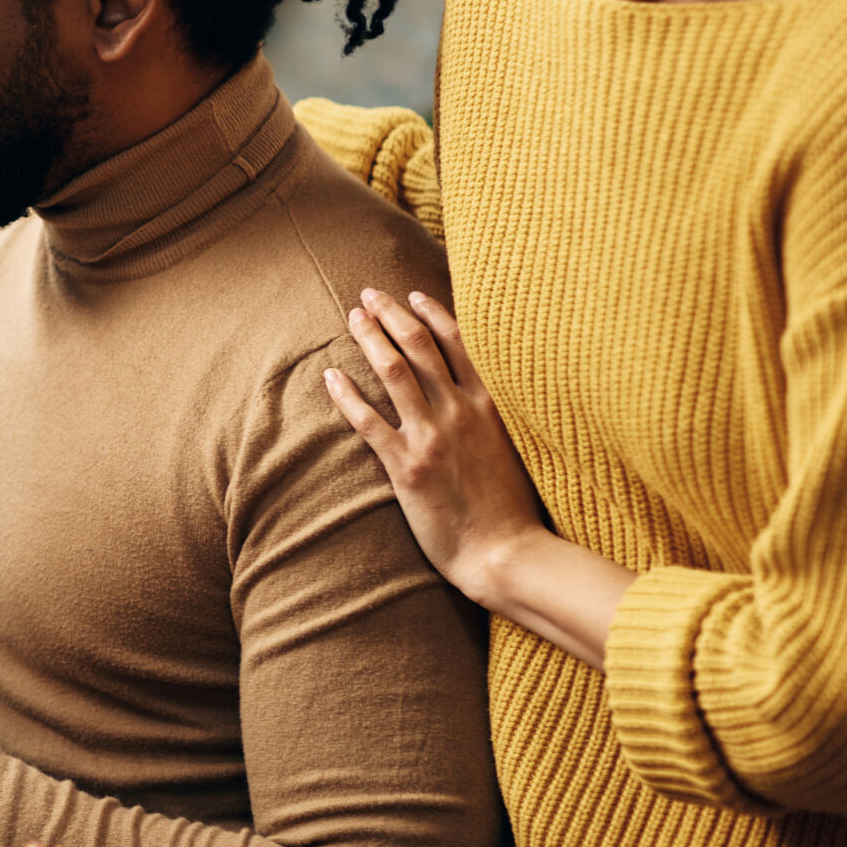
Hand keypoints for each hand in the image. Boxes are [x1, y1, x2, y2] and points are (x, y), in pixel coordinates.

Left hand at [323, 288, 633, 666]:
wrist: (507, 552)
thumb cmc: (513, 507)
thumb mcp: (515, 447)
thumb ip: (497, 416)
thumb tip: (483, 393)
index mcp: (491, 404)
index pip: (459, 342)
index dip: (432, 313)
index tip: (412, 294)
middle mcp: (461, 412)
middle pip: (419, 346)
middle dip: (391, 314)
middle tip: (369, 294)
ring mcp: (432, 437)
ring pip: (393, 371)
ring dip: (369, 337)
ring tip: (352, 318)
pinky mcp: (406, 467)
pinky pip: (368, 421)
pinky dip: (347, 394)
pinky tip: (331, 375)